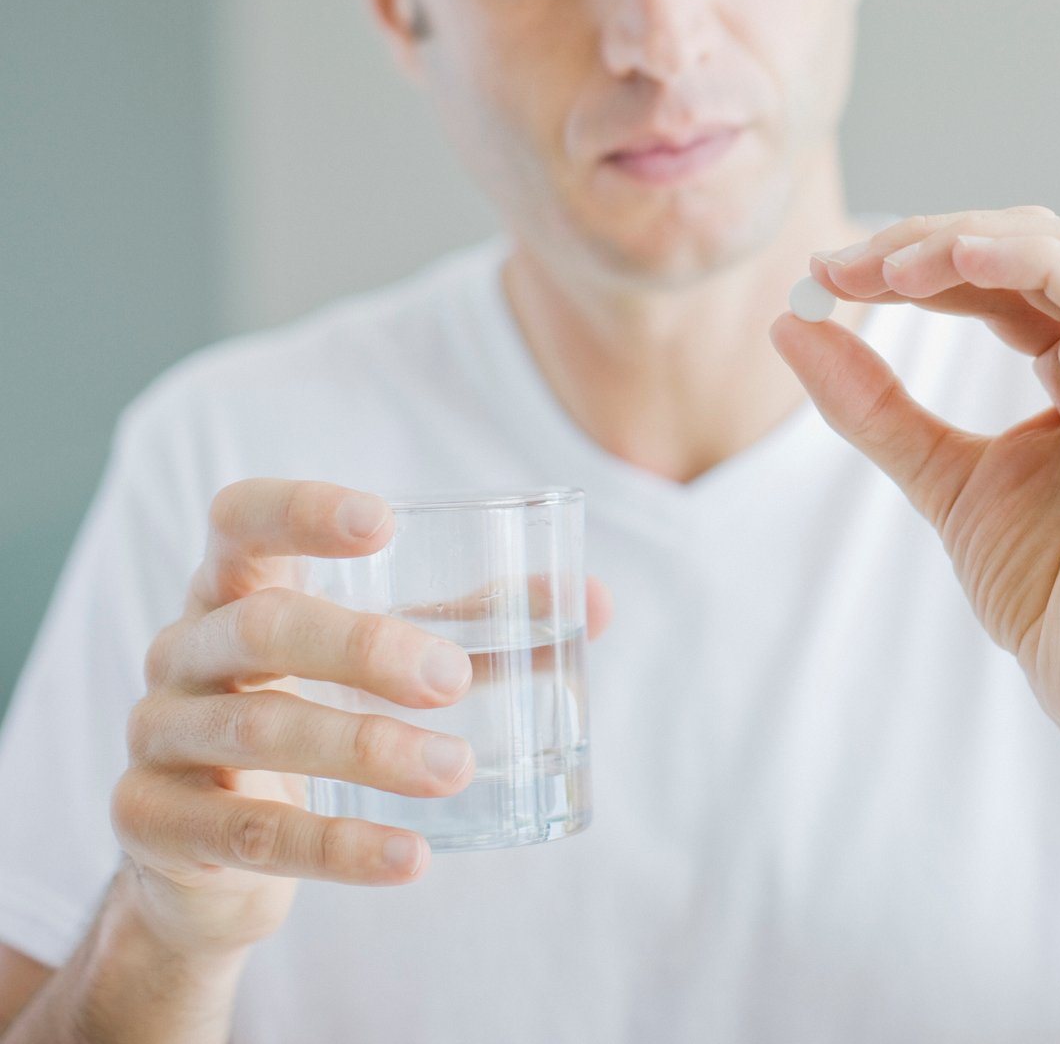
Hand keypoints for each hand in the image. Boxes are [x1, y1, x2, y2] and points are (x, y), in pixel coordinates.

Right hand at [112, 479, 615, 957]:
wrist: (209, 856)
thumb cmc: (310, 713)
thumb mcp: (380, 664)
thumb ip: (477, 627)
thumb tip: (594, 603)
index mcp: (233, 588)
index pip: (239, 520)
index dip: (300, 511)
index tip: (383, 523)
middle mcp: (183, 650)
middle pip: (264, 626)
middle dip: (365, 648)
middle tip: (454, 679)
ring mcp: (158, 736)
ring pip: (260, 730)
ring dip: (368, 749)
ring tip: (456, 769)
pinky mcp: (154, 824)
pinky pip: (251, 834)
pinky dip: (338, 847)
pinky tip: (411, 858)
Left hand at [769, 208, 1059, 775]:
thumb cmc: (1051, 590)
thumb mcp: (940, 477)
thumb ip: (875, 406)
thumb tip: (791, 325)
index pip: (1007, 275)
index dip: (918, 258)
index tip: (828, 274)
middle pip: (1038, 242)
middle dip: (934, 239)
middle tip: (842, 265)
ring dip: (971, 241)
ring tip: (886, 266)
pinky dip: (1032, 264)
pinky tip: (959, 263)